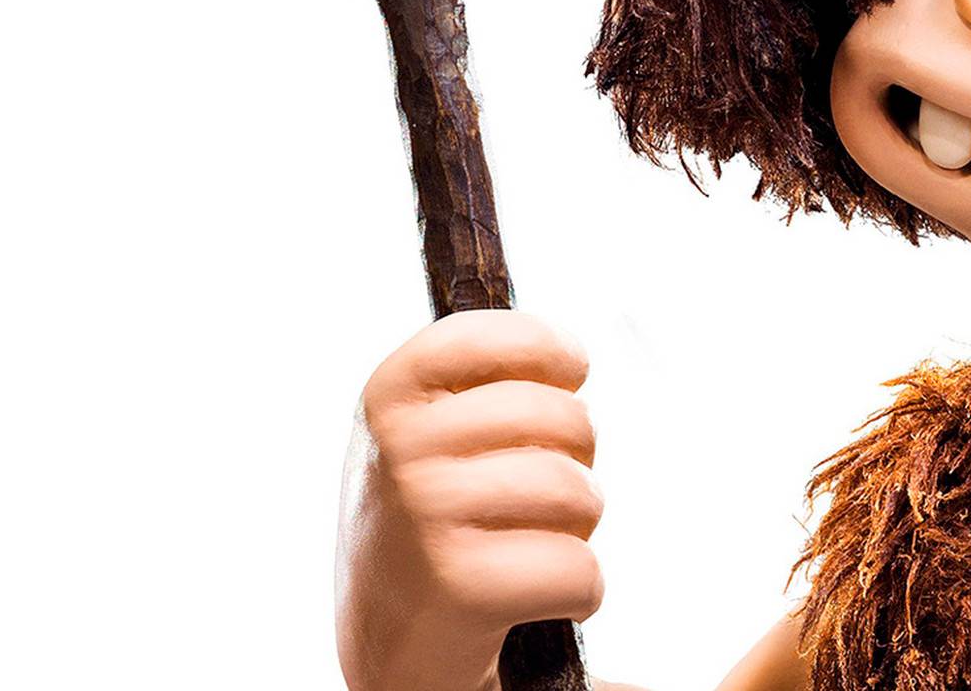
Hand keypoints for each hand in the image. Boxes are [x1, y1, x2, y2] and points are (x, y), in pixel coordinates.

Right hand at [335, 310, 603, 690]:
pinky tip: (539, 594)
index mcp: (388, 395)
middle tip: (545, 487)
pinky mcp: (463, 586)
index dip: (550, 348)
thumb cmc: (429, 518)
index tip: (570, 373)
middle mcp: (400, 449)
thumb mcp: (423, 431)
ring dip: (579, 524)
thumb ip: (480, 381)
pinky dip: (581, 590)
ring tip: (537, 539)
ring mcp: (427, 516)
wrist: (389, 634)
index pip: (492, 334)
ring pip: (576, 490)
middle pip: (561, 415)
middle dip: (578, 454)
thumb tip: (572, 357)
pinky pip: (579, 569)